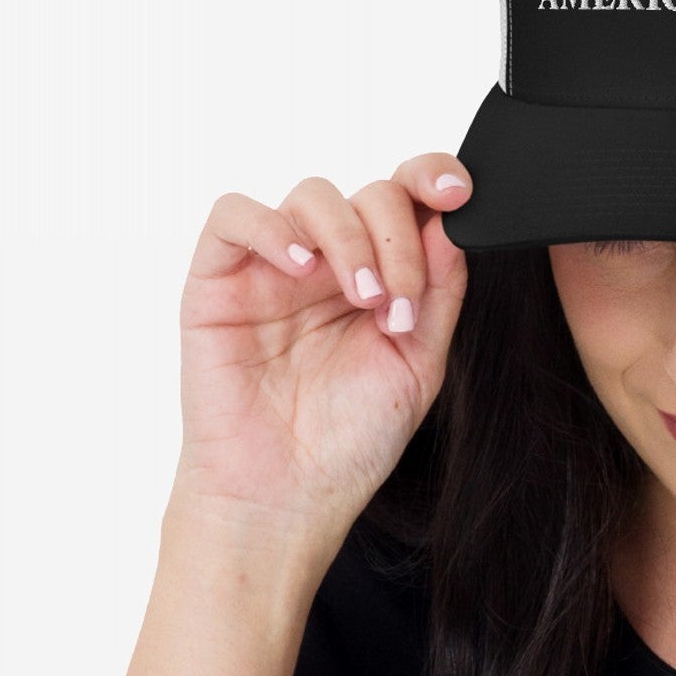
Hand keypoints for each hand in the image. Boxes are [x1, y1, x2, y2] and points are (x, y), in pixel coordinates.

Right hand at [175, 155, 471, 536]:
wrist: (285, 496)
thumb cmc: (346, 442)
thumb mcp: (418, 365)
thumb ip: (439, 292)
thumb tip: (451, 224)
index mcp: (378, 280)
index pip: (406, 204)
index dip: (431, 180)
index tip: (457, 194)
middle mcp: (328, 266)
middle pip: (368, 194)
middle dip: (397, 238)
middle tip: (399, 301)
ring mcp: (273, 268)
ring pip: (312, 195)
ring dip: (350, 237)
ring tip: (363, 298)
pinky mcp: (218, 279)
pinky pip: (234, 215)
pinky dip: (271, 228)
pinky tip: (301, 269)